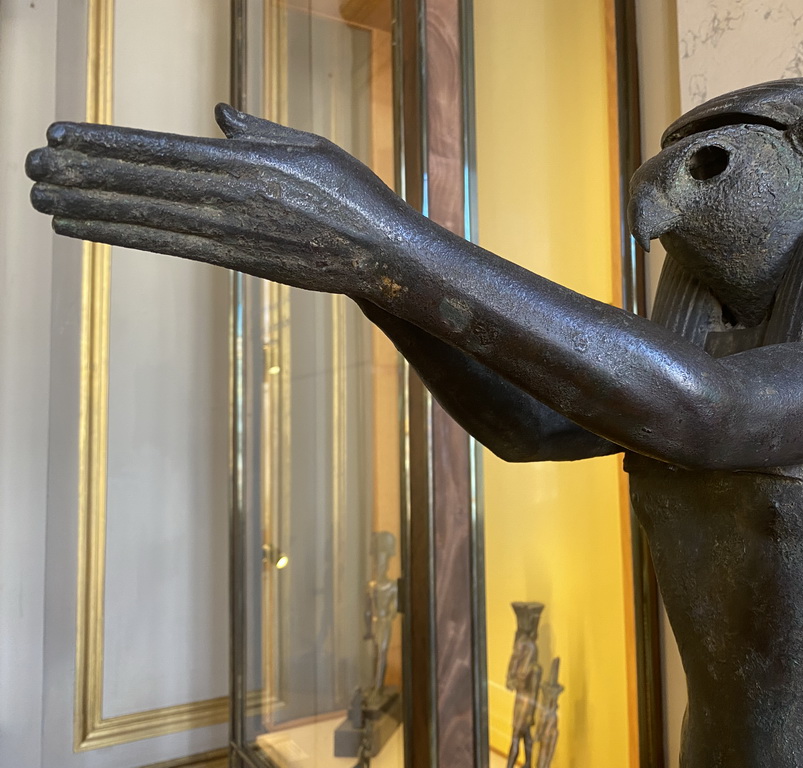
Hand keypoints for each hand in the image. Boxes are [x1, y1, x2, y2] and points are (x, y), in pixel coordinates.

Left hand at [26, 104, 412, 294]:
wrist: (385, 256)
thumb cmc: (356, 195)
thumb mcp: (313, 147)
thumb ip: (260, 131)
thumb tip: (217, 115)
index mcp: (248, 161)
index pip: (161, 150)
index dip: (106, 144)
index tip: (59, 136)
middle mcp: (233, 197)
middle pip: (145, 183)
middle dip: (83, 174)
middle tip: (29, 165)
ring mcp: (233, 233)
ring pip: (150, 218)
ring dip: (92, 209)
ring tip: (43, 200)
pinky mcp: (238, 261)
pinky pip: (172, 246)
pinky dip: (127, 237)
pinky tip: (94, 231)